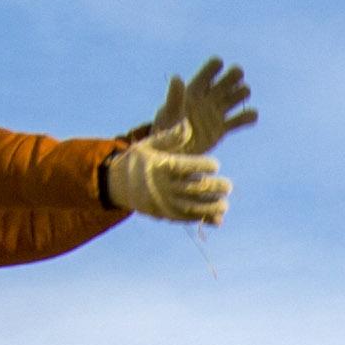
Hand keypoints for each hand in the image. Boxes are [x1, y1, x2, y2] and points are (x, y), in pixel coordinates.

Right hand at [104, 140, 228, 224]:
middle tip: (228, 186)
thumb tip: (188, 124)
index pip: (185, 167)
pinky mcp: (164, 214)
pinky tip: (218, 220)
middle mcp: (162, 186)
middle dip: (212, 188)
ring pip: (191, 207)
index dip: (203, 166)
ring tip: (225, 204)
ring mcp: (163, 203)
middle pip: (192, 189)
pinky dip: (203, 219)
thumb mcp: (149, 145)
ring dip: (211, 207)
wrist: (117, 185)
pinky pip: (186, 218)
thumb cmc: (137, 160)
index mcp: (160, 167)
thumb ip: (170, 137)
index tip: (216, 165)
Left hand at [149, 58, 257, 152]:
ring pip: (236, 97)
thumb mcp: (170, 113)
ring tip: (239, 99)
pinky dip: (248, 118)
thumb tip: (176, 77)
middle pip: (227, 80)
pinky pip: (239, 121)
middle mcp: (208, 99)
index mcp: (194, 90)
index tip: (219, 65)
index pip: (208, 71)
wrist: (171, 152)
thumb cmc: (165, 130)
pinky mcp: (221, 129)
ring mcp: (216, 113)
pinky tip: (251, 116)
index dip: (215, 66)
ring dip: (241, 94)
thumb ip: (174, 97)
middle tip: (234, 81)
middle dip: (234, 77)